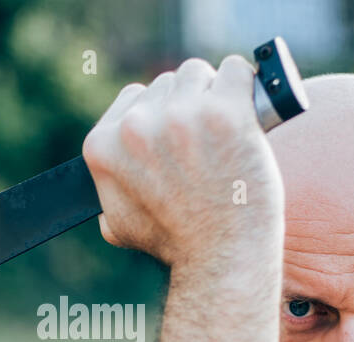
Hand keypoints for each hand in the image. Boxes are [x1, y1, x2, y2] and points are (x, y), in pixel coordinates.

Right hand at [83, 56, 283, 268]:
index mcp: (104, 145)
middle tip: (206, 143)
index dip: (161, 113)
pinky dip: (247, 86)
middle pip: (168, 82)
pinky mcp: (225, 112)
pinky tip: (248, 113)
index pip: (135, 96)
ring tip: (226, 133)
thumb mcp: (119, 225)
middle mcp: (137, 126)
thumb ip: (107, 192)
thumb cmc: (177, 244)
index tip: (179, 135)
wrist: (222, 259)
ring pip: (200, 74)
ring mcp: (182, 116)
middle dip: (188, 105)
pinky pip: (238, 70)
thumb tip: (107, 181)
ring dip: (215, 95)